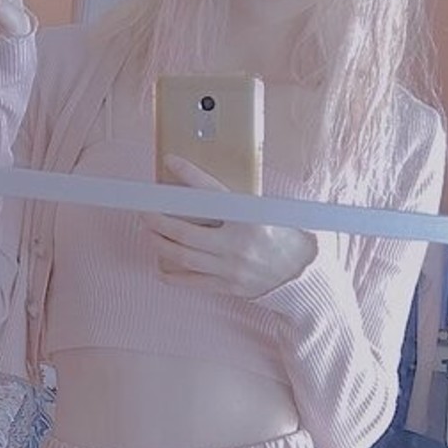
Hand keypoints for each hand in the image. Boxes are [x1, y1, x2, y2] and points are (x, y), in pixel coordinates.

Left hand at [146, 157, 315, 298]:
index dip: (189, 175)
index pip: (212, 194)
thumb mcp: (265, 213)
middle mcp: (237, 245)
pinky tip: (161, 267)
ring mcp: (230, 268)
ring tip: (149, 233)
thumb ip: (235, 205)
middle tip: (145, 211)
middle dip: (158, 220)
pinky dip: (173, 274)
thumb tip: (201, 191)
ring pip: (183, 256)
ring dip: (160, 243)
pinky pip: (192, 281)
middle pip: (185, 232)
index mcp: (250, 220)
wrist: (302, 274)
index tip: (171, 162)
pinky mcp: (227, 286)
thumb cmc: (283, 237)